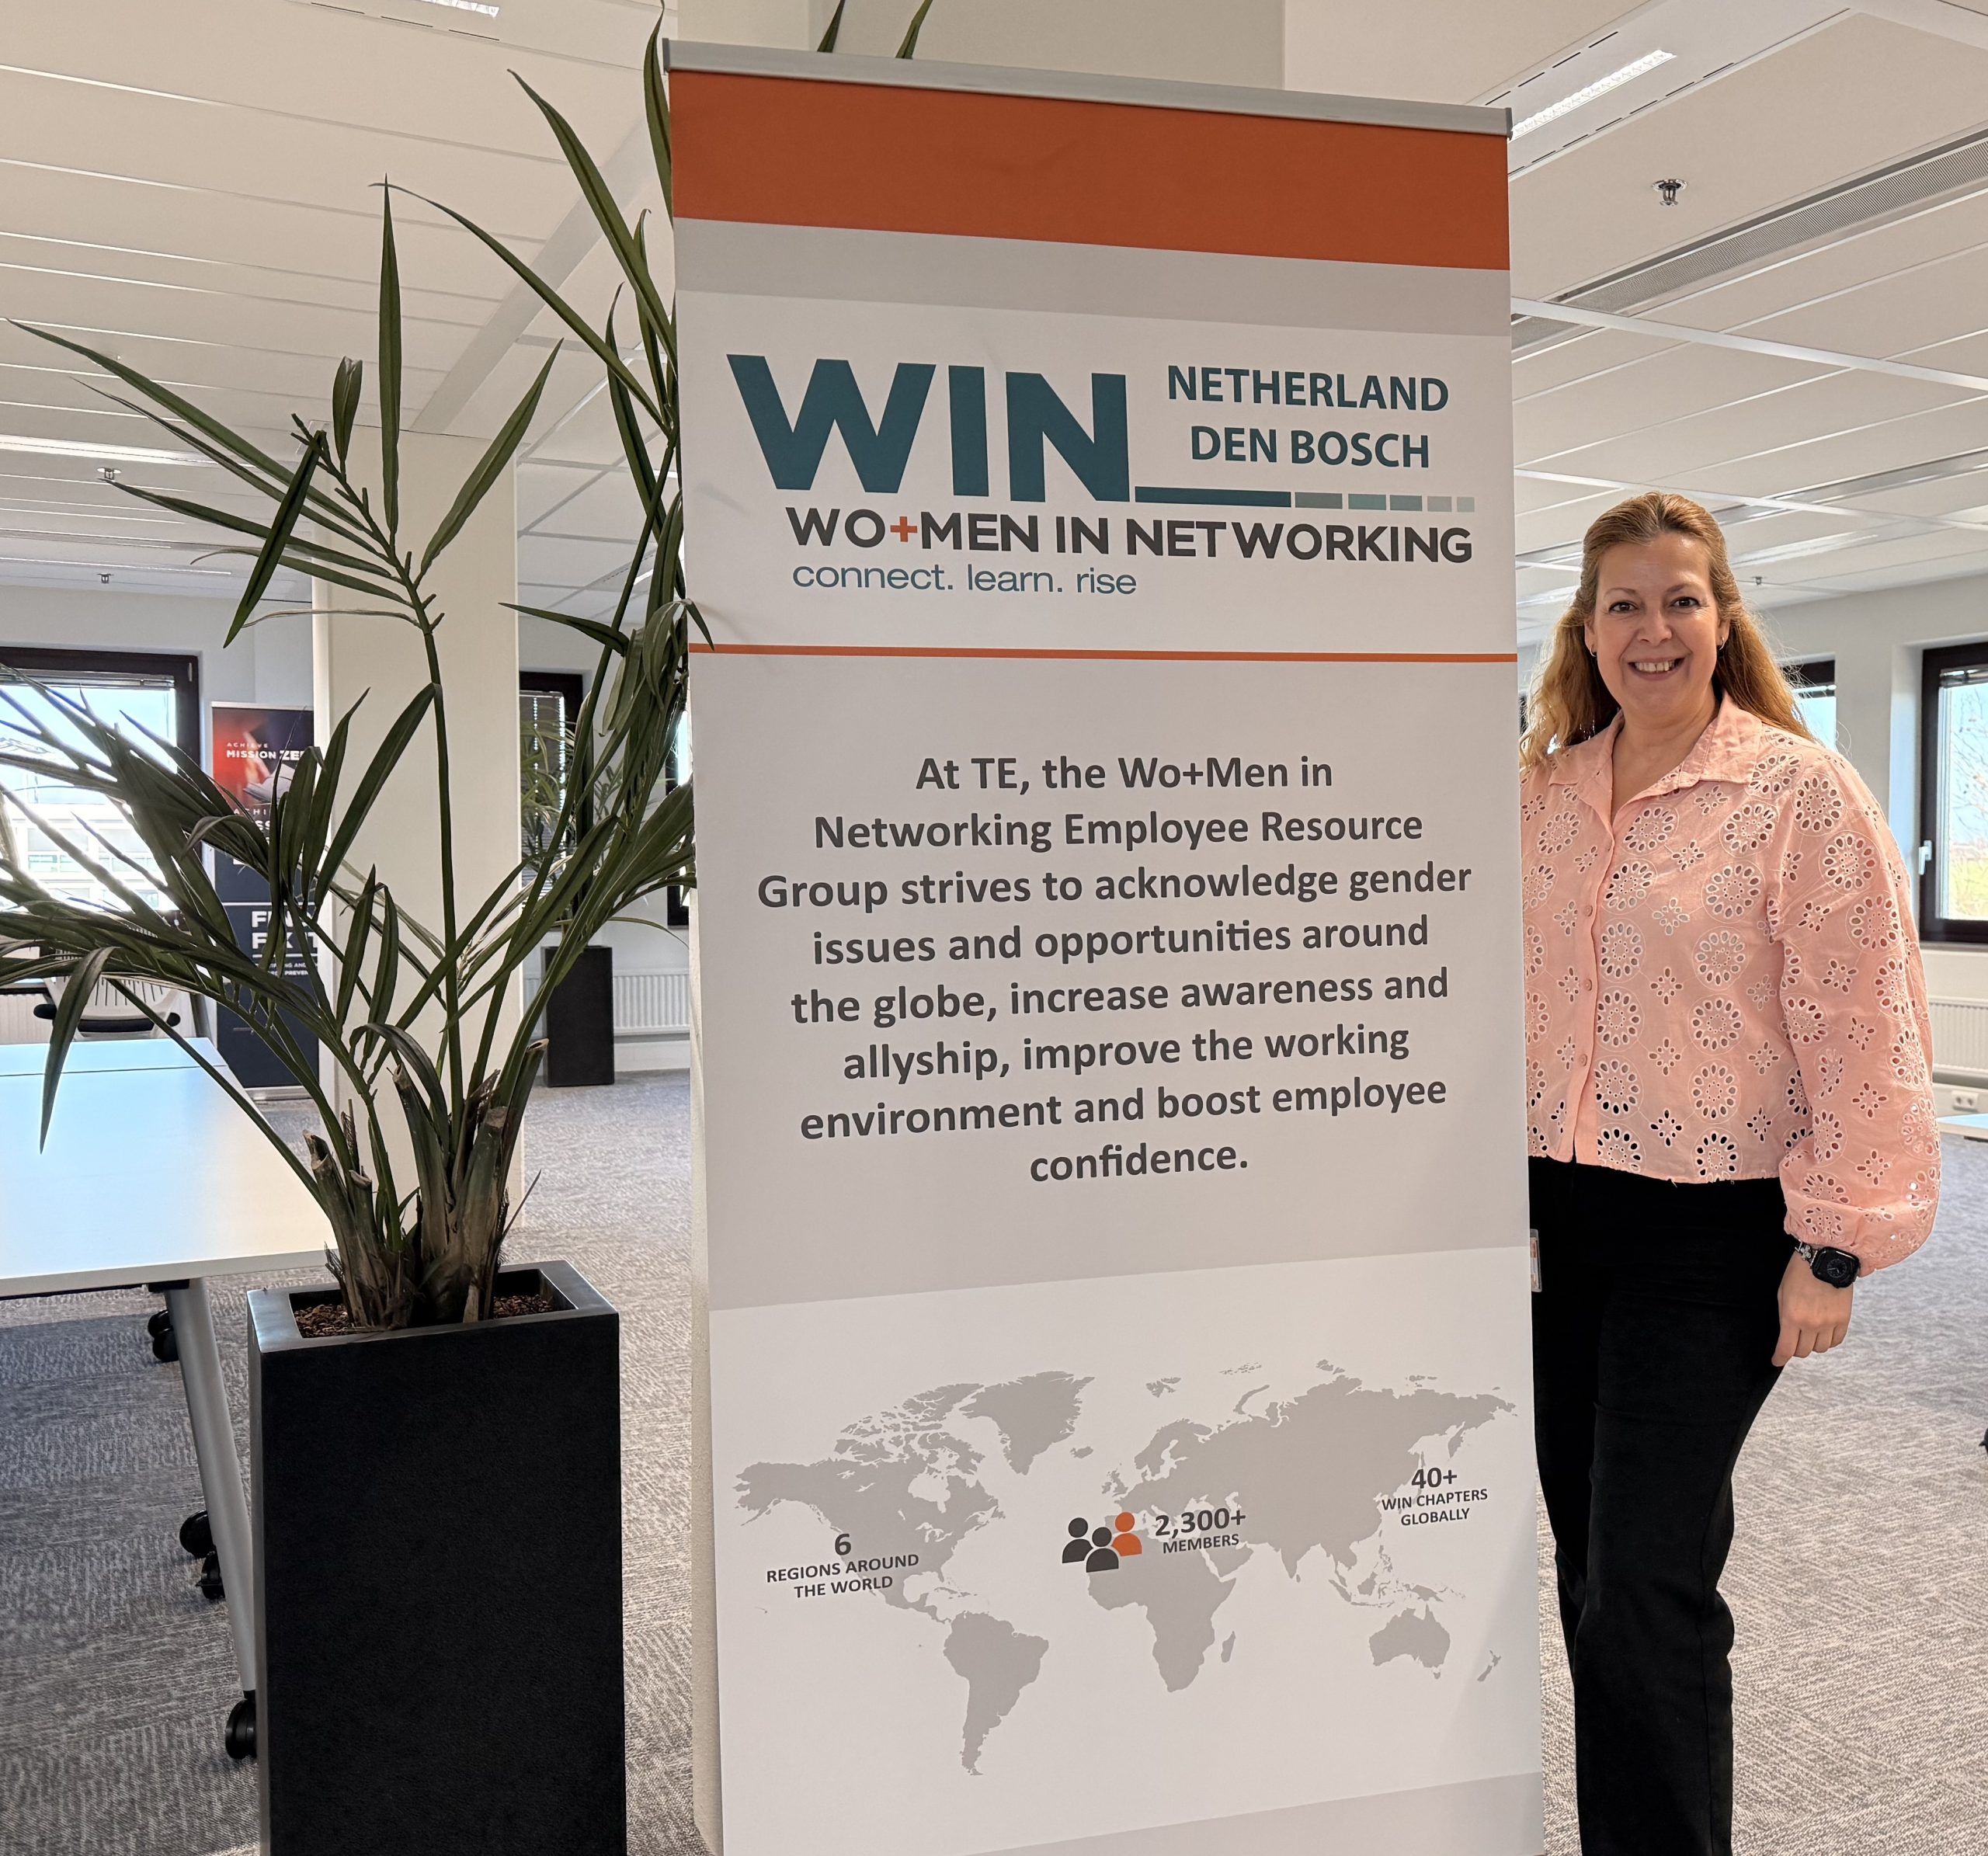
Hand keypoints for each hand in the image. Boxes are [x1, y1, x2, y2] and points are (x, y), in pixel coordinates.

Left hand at [1773, 1252, 1854, 1367]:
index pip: (1786, 1348)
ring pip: (1820, 1348)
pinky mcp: (1844, 1319)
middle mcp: (1812, 1324)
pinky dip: (1829, 1340)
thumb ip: (1785, 1316)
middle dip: (1795, 1349)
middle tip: (1793, 1340)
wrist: (1826, 1259)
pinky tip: (1824, 1333)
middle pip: (1803, 1351)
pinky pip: (1836, 1341)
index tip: (1777, 1361)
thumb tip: (1785, 1333)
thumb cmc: (1799, 1273)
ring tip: (1809, 1333)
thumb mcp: (1782, 1293)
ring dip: (1812, 1344)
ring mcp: (1829, 1323)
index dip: (1780, 1358)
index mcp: (1792, 1317)